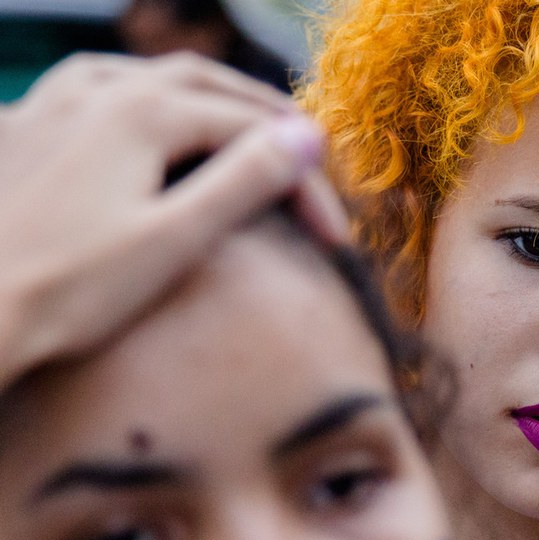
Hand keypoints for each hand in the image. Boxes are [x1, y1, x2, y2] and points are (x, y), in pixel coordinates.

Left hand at [0, 52, 348, 386]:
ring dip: (206, 97)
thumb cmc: (70, 290)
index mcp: (142, 112)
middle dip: (264, 118)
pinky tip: (145, 119)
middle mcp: (96, 90)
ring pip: (147, 78)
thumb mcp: (174, 240)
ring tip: (240, 124)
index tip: (334, 235)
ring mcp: (51, 104)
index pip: (251, 130)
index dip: (304, 178)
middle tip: (306, 153)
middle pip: (204, 85)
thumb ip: (244, 181)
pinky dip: (145, 99)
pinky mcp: (21, 129)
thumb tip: (308, 135)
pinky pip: (95, 89)